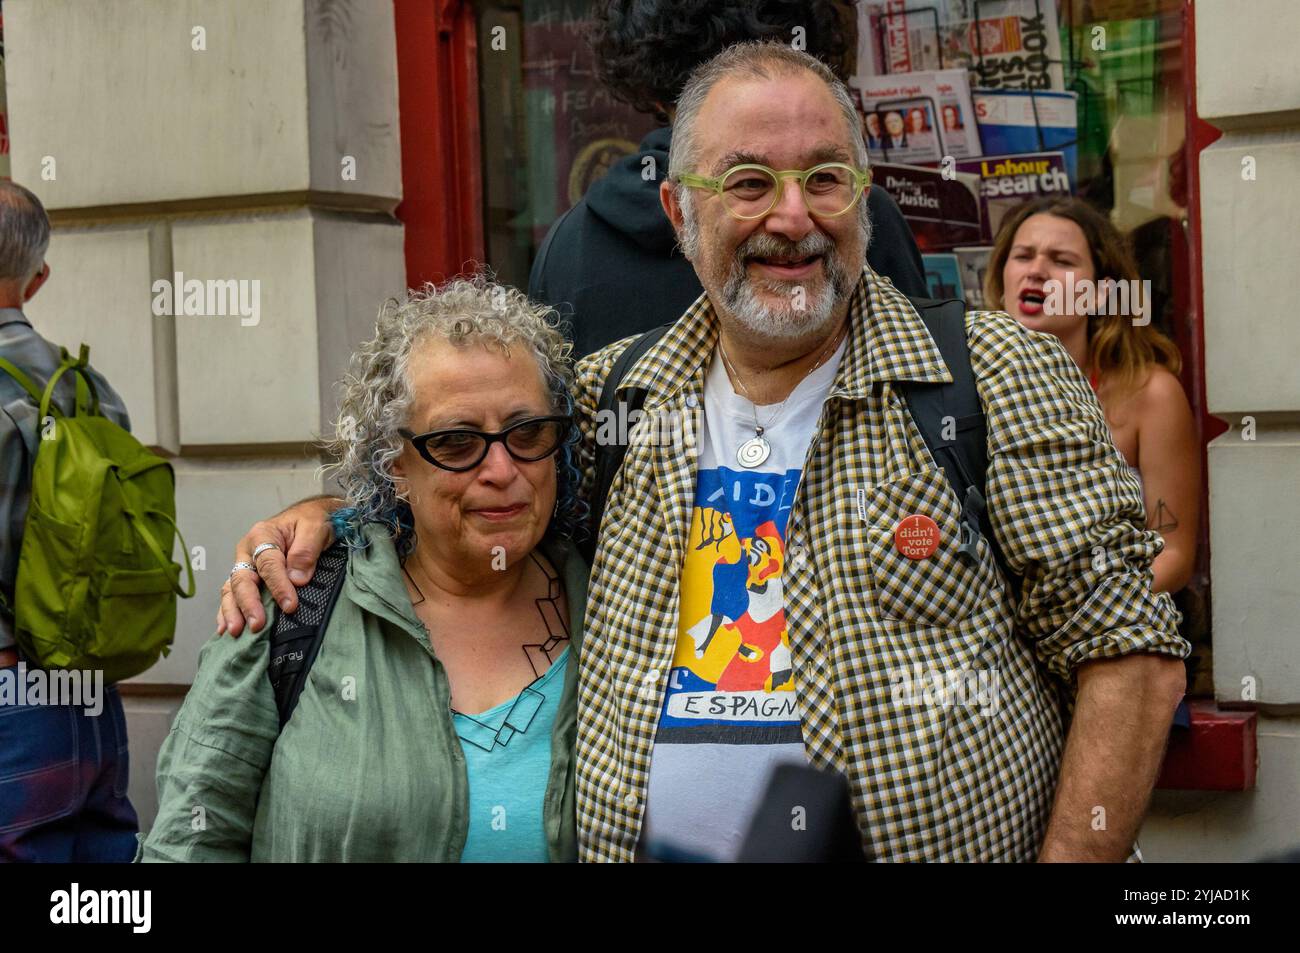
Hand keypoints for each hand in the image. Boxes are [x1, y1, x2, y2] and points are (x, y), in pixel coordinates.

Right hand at [217, 496, 341, 636]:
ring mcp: (245, 566)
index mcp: (263, 535)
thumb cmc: (313, 521)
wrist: (310, 518)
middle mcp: (248, 551)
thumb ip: (306, 550)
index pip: (268, 564)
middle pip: (242, 579)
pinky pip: (233, 596)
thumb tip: (297, 578)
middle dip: (248, 604)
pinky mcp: (248, 578)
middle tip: (256, 625)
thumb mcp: (315, 528)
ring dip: (233, 612)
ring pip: (232, 590)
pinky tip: (226, 629)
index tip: (290, 606)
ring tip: (236, 632)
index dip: (278, 586)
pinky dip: (228, 612)